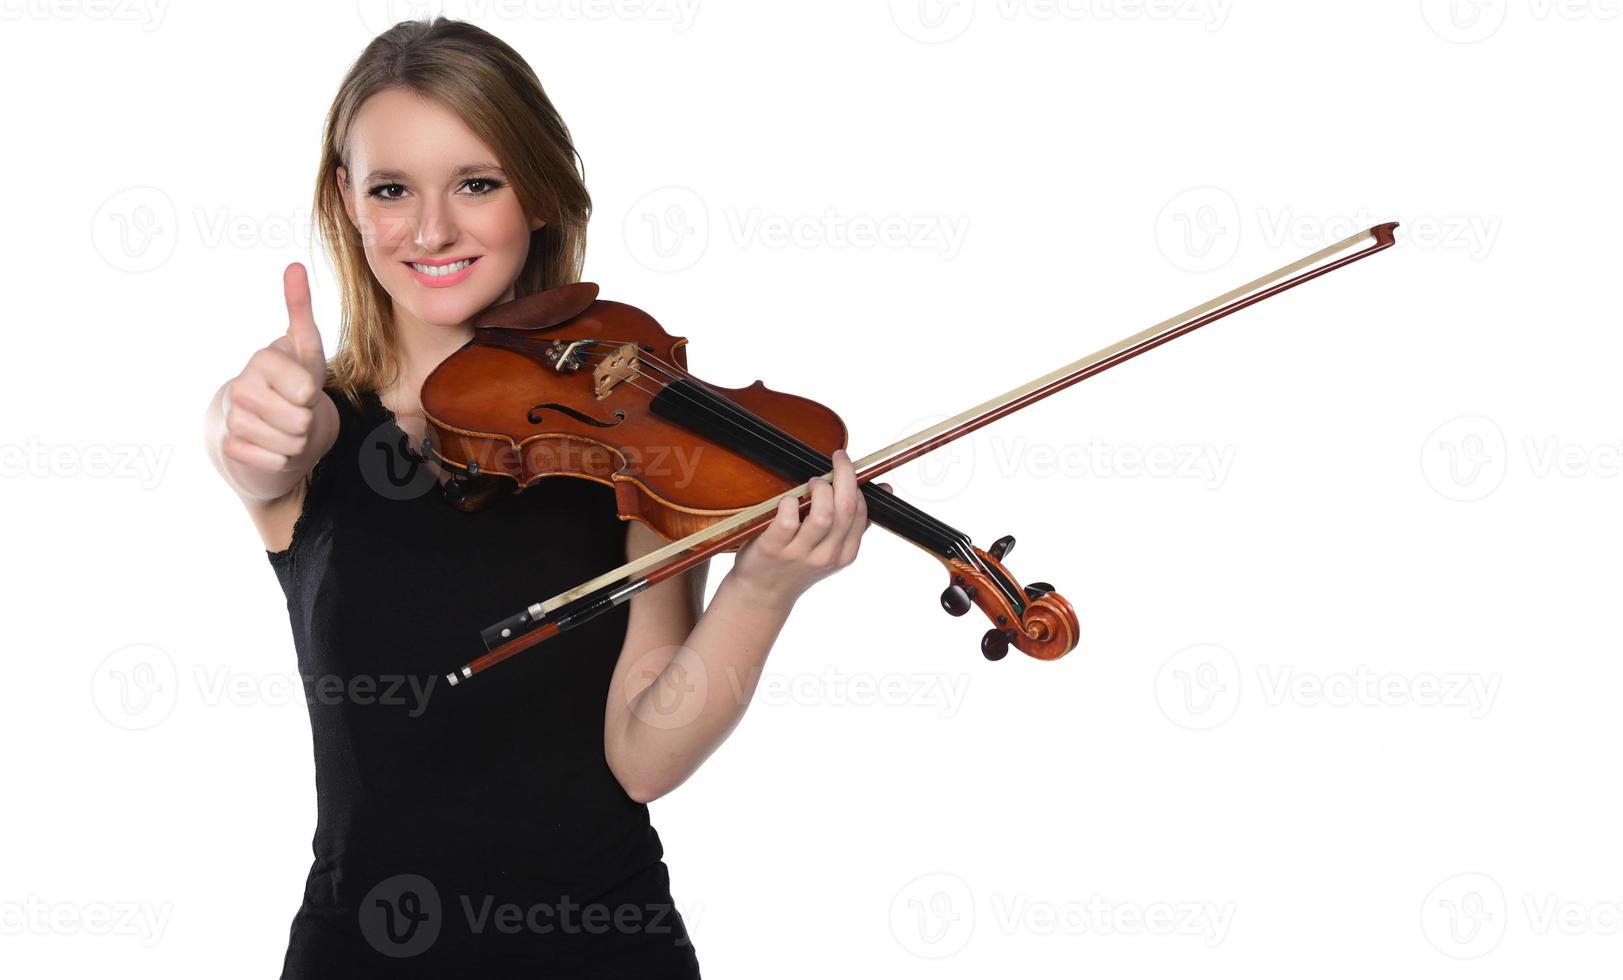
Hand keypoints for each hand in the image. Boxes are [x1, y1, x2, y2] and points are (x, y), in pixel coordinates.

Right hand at [220, 263, 331, 475]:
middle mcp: (240, 387)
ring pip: (290, 445)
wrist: (266, 419)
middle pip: (300, 421)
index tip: (301, 387)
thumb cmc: (293, 379)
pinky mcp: (230, 448)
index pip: (304, 390)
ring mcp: (232, 419)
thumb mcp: (307, 347)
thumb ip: (301, 309)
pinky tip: (271, 444)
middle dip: (307, 420)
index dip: (311, 394)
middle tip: (295, 409)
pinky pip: (275, 462)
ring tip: (286, 425)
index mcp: (261, 360)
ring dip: (297, 441)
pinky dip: (282, 459)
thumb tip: (295, 265)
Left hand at [729, 449, 887, 604]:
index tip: (845, 466)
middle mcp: (826, 556)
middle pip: (845, 508)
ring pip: (822, 516)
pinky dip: (790, 503)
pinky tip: (788, 499)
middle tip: (838, 458)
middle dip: (844, 476)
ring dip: (819, 490)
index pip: (860, 512)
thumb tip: (886, 488)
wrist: (764, 594)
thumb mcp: (833, 550)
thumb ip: (856, 522)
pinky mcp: (773, 549)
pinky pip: (787, 521)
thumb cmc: (798, 564)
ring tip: (813, 482)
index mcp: (845, 554)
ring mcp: (799, 554)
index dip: (855, 484)